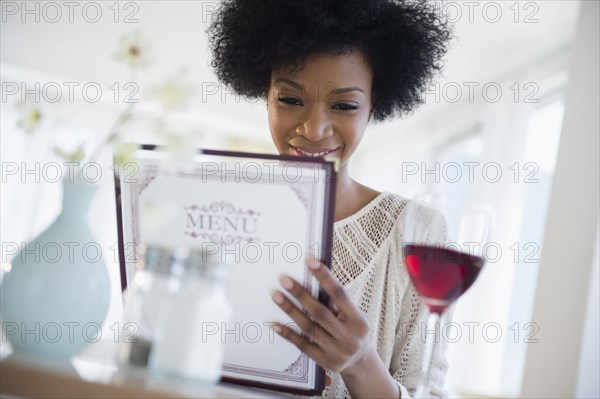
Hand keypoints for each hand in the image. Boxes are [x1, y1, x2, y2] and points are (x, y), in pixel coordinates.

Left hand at [270, 258, 370, 373]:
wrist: (360, 361)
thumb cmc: (353, 330)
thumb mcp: (352, 315)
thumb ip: (336, 301)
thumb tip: (315, 276)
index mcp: (358, 320)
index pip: (339, 294)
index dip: (324, 277)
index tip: (310, 261)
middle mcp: (350, 337)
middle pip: (320, 313)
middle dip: (301, 295)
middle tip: (284, 280)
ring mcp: (337, 352)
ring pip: (309, 328)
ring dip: (291, 311)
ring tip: (276, 296)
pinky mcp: (325, 363)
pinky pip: (303, 346)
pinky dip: (288, 334)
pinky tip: (275, 324)